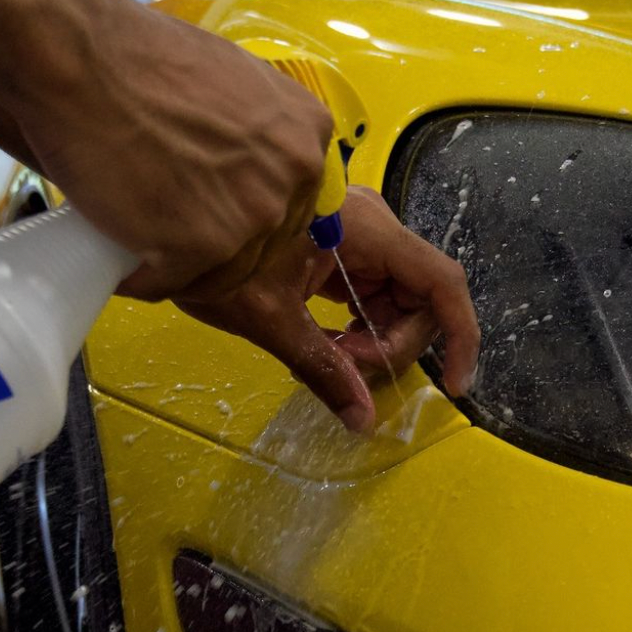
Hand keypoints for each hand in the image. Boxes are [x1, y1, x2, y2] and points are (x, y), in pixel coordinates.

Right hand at [16, 7, 333, 301]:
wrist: (82, 57)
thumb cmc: (141, 58)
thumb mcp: (235, 81)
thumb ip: (257, 129)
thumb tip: (245, 165)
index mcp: (307, 135)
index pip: (291, 203)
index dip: (246, 213)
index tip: (212, 213)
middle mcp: (292, 180)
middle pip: (262, 245)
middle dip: (218, 247)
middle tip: (172, 236)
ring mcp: (248, 218)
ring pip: (222, 275)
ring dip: (183, 272)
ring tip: (143, 254)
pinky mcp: (198, 248)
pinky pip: (170, 285)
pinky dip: (141, 280)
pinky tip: (120, 265)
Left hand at [178, 186, 480, 431]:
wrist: (171, 212)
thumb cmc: (212, 255)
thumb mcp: (269, 319)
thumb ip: (323, 369)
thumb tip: (361, 420)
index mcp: (364, 228)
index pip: (441, 281)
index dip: (459, 334)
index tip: (453, 383)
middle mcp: (372, 224)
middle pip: (420, 297)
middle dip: (392, 343)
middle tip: (345, 365)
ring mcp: (357, 232)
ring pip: (396, 297)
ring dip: (374, 336)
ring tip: (329, 352)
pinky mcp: (340, 243)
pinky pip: (371, 289)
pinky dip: (358, 321)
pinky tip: (327, 339)